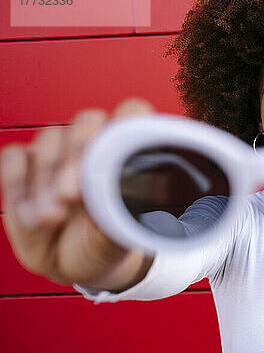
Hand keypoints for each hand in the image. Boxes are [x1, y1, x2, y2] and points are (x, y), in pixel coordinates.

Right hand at [1, 99, 154, 290]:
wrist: (72, 267)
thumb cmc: (105, 242)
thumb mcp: (120, 235)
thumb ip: (125, 211)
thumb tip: (129, 192)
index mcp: (126, 152)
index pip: (133, 112)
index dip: (129, 119)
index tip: (121, 148)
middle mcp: (92, 144)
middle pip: (87, 120)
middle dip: (77, 154)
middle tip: (71, 195)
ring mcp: (56, 152)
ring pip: (49, 138)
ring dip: (47, 179)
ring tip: (53, 217)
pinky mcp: (23, 166)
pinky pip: (14, 156)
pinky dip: (19, 184)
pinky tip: (31, 215)